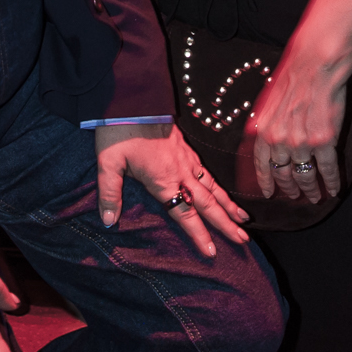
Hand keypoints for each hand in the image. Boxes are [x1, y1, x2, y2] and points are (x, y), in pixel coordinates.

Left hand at [94, 122, 249, 257]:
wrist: (132, 99)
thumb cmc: (118, 131)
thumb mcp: (107, 163)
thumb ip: (109, 194)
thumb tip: (108, 222)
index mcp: (162, 179)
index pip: (184, 213)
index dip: (198, 234)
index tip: (212, 252)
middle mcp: (180, 172)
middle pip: (207, 203)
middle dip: (226, 223)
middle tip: (243, 241)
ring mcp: (186, 159)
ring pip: (213, 186)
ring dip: (229, 205)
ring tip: (244, 220)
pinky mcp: (186, 148)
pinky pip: (207, 171)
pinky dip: (219, 185)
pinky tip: (223, 191)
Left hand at [246, 46, 349, 201]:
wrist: (315, 66)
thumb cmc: (292, 78)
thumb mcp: (266, 102)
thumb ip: (265, 125)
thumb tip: (262, 140)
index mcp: (263, 131)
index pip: (262, 165)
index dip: (266, 182)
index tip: (270, 194)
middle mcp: (279, 141)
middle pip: (283, 175)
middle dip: (290, 190)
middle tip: (295, 196)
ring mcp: (302, 143)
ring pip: (305, 176)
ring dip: (311, 190)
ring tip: (315, 197)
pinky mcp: (324, 142)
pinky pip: (328, 170)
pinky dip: (331, 183)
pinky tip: (333, 189)